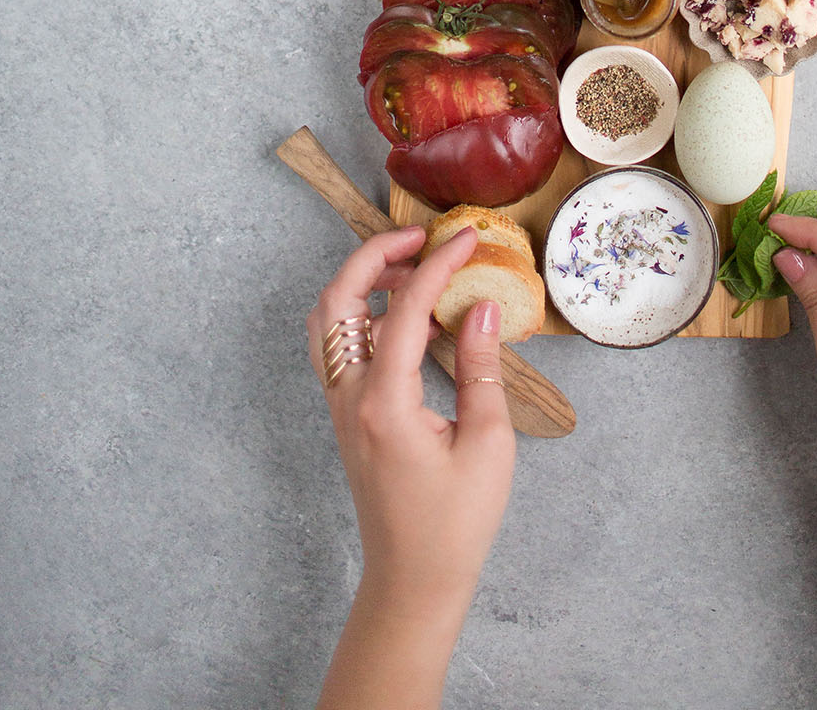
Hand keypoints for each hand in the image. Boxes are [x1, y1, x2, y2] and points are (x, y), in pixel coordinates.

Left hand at [307, 226, 515, 613]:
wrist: (414, 580)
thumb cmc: (454, 523)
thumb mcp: (488, 444)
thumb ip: (483, 368)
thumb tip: (482, 307)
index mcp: (382, 403)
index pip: (402, 309)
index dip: (436, 266)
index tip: (467, 239)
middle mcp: (348, 398)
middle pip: (337, 300)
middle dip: (373, 256)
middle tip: (420, 237)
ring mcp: (340, 408)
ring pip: (328, 321)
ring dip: (362, 282)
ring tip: (412, 268)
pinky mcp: (347, 417)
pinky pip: (339, 347)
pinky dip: (363, 315)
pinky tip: (409, 319)